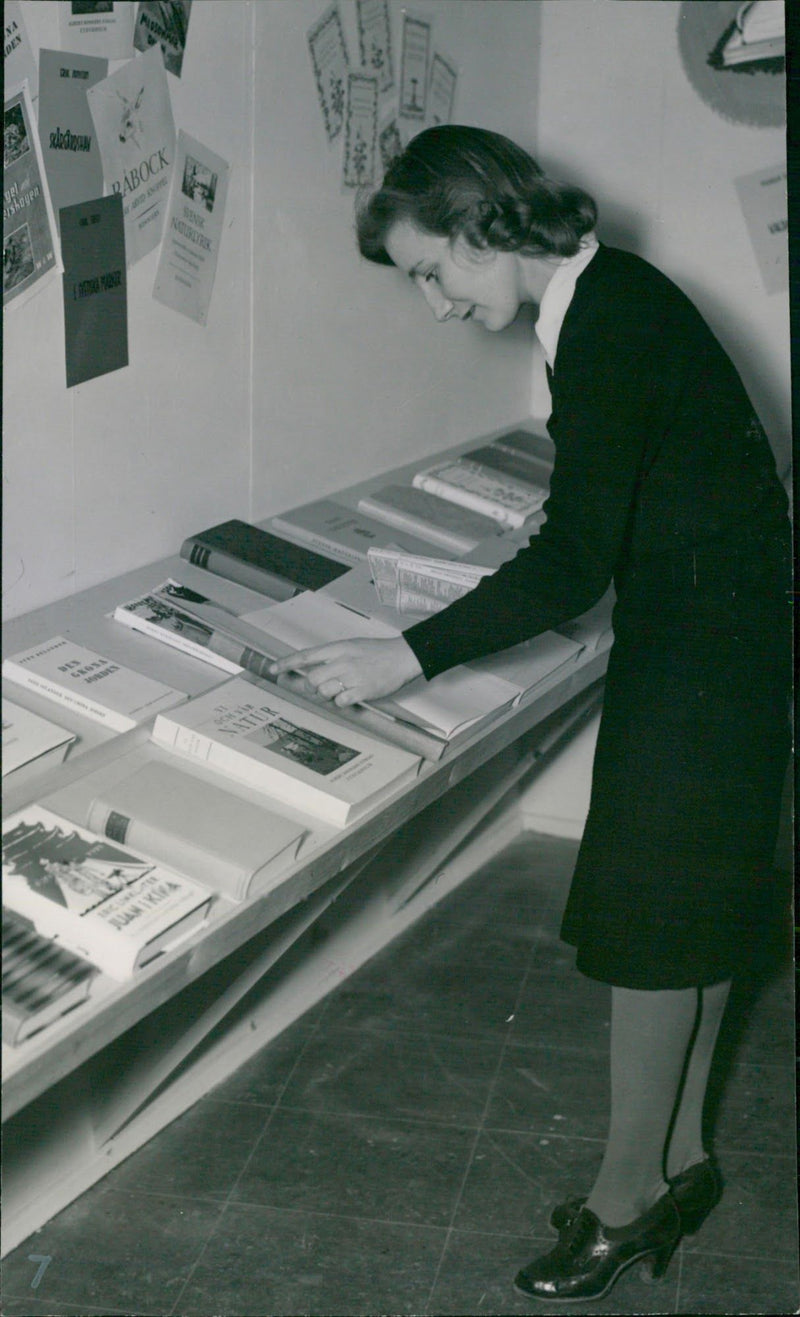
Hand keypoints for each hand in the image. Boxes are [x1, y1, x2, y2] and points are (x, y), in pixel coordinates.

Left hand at [269, 637, 422, 705]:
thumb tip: (311, 669)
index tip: (272, 669)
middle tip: (318, 687)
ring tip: (340, 689)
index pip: (306, 656)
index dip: (286, 663)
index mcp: (339, 648)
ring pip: (324, 692)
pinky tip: (351, 695)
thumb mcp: (351, 646)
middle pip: (312, 679)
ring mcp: (352, 676)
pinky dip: (341, 701)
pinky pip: (340, 702)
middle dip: (311, 686)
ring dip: (327, 695)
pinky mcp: (362, 691)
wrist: (402, 657)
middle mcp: (343, 661)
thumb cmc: (377, 652)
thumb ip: (332, 656)